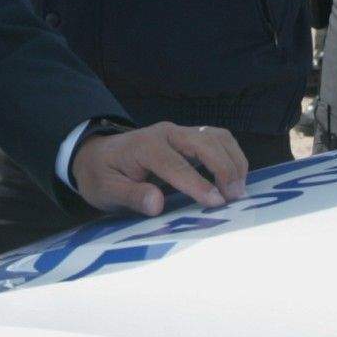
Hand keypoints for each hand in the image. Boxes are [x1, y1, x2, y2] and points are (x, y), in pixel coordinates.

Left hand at [71, 122, 246, 216]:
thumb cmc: (102, 176)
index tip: (217, 203)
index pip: (176, 164)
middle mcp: (165, 133)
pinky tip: (235, 178)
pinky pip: (217, 139)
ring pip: (216, 137)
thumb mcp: (105, 191)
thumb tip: (157, 204)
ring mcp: (179, 132)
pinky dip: (231, 156)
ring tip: (238, 190)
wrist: (98, 155)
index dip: (198, 184)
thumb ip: (131, 196)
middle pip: (203, 142)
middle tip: (234, 198)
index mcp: (143, 146)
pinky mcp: (189, 137)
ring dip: (232, 161)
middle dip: (223, 169)